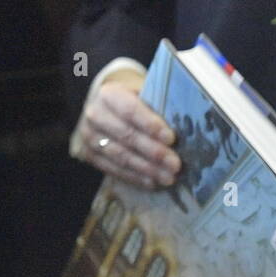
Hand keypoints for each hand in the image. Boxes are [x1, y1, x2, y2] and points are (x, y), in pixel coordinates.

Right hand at [72, 68, 179, 187]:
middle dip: (153, 152)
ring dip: (146, 168)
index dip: (150, 125)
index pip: (129, 110)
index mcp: (109, 94)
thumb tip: (186, 125)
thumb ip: (159, 107)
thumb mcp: (144, 95)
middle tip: (175, 164)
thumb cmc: (134, 101)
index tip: (171, 139)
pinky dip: (133, 177)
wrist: (107, 107)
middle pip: (125, 135)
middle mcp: (94, 114)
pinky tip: (151, 182)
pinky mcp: (88, 154)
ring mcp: (88, 135)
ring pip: (119, 155)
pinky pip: (112, 168)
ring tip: (168, 178)